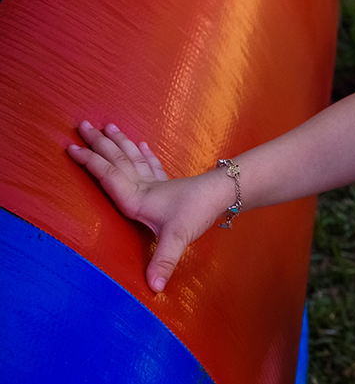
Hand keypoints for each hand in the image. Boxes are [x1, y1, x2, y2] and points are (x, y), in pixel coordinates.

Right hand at [67, 121, 228, 292]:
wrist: (224, 194)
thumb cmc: (197, 213)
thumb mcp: (178, 239)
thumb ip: (163, 261)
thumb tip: (152, 287)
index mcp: (137, 198)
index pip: (108, 175)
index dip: (89, 162)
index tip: (71, 148)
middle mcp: (143, 187)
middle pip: (117, 160)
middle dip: (99, 143)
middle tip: (82, 125)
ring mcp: (157, 183)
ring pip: (131, 158)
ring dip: (118, 143)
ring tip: (107, 126)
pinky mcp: (168, 183)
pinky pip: (151, 164)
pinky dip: (142, 153)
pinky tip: (140, 145)